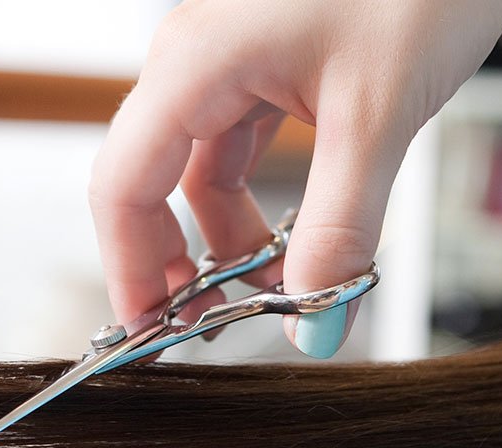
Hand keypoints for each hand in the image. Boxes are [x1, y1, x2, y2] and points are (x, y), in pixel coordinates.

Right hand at [90, 0, 501, 356]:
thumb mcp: (377, 120)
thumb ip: (340, 231)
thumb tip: (315, 327)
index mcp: (195, 61)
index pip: (124, 184)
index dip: (129, 267)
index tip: (149, 336)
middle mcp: (197, 57)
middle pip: (151, 181)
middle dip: (177, 262)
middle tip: (212, 330)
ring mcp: (231, 59)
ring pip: (203, 171)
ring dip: (229, 239)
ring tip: (280, 293)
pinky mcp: (270, 64)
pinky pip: (242, 148)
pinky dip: (263, 203)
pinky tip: (298, 242)